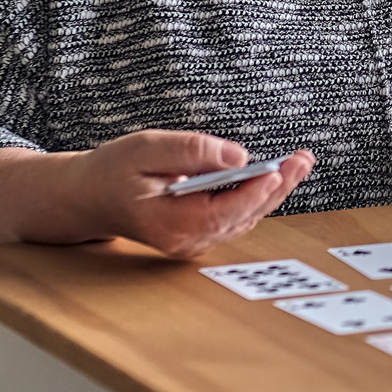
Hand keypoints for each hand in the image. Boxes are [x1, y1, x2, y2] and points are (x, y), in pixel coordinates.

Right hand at [0, 130, 314, 258]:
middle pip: (244, 215)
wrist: (87, 197)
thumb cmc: (111, 171)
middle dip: (278, 186)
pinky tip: (277, 174)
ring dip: (274, 189)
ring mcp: (195, 241)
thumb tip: (238, 157)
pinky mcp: (200, 233)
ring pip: (245, 216)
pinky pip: (236, 215)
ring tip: (300, 161)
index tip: (278, 169)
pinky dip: (258, 194)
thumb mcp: (145, 149)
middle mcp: (188, 241)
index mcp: (172, 225)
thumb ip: (191, 151)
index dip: (255, 191)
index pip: (224, 211)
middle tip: (303, 159)